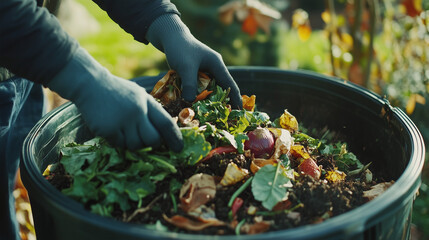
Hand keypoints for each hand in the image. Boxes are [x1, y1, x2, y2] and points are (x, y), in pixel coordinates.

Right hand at [46, 48, 182, 150]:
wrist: (90, 84)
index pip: (166, 123)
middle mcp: (136, 112)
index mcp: (147, 102)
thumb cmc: (117, 91)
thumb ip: (151, 111)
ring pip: (135, 145)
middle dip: (152, 143)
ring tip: (126, 130)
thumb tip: (164, 133)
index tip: (179, 148)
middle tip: (146, 139)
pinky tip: (113, 129)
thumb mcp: (138, 95)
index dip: (175, 137)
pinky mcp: (107, 130)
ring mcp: (121, 122)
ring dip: (133, 142)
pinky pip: (119, 145)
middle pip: (153, 140)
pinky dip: (119, 141)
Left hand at [146, 14, 241, 108]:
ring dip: (212, 100)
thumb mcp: (185, 67)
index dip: (235, 98)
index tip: (239, 112)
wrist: (170, 37)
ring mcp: (206, 70)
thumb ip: (189, 84)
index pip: (230, 84)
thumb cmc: (180, 48)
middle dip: (225, 102)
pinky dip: (201, 96)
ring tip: (214, 115)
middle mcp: (214, 68)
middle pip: (223, 88)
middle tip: (227, 118)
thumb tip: (190, 102)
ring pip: (212, 89)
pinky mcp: (197, 73)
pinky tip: (199, 106)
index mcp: (217, 64)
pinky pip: (202, 88)